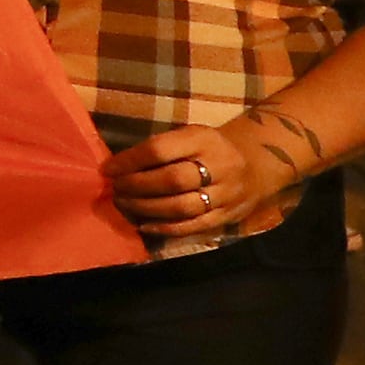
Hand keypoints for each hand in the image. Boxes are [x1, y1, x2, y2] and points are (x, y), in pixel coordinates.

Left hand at [104, 118, 297, 243]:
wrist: (256, 164)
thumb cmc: (209, 148)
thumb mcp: (190, 136)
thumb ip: (161, 148)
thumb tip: (117, 167)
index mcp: (203, 139)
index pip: (160, 149)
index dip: (130, 161)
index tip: (107, 169)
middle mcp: (218, 166)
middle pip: (171, 180)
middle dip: (136, 186)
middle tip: (115, 189)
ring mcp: (226, 194)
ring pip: (181, 206)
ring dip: (146, 208)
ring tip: (124, 204)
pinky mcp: (227, 216)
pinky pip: (192, 226)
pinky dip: (164, 227)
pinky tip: (143, 224)